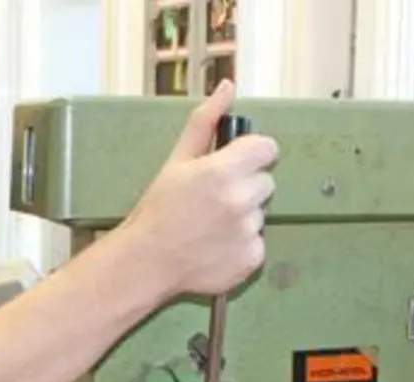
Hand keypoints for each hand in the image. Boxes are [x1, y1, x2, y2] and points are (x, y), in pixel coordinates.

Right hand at [117, 80, 278, 298]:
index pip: (267, 148)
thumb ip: (205, 121)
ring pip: (260, 214)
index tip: (236, 165)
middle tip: (214, 201)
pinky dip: (242, 245)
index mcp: (222, 171)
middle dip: (246, 187)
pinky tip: (216, 246)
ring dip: (242, 218)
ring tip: (211, 226)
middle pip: (266, 182)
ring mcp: (248, 232)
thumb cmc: (158, 211)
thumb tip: (227, 87)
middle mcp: (239, 200)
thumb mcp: (177, 160)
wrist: (147, 262)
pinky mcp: (251, 258)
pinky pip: (258, 243)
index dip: (251, 155)